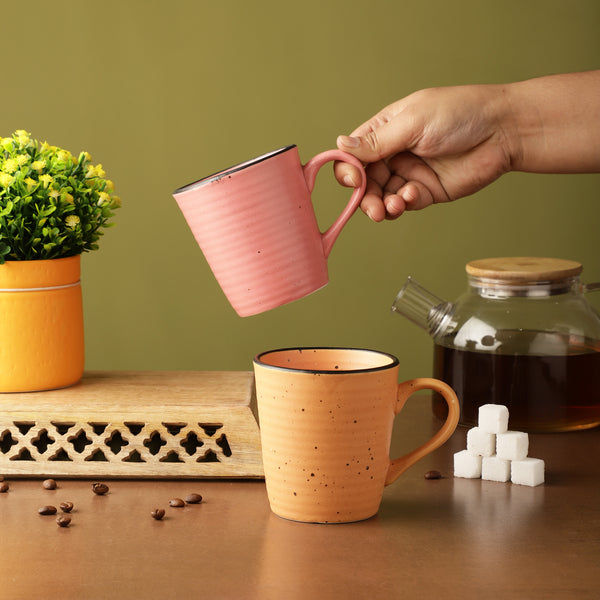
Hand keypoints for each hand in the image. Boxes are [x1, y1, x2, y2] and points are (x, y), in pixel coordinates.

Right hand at [334, 84, 513, 220]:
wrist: (503, 131)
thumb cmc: (460, 113)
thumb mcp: (413, 122)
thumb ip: (377, 141)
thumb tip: (339, 145)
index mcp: (385, 129)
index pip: (354, 154)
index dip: (348, 170)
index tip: (354, 181)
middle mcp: (394, 152)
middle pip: (365, 181)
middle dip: (365, 197)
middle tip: (373, 209)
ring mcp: (410, 172)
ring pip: (382, 196)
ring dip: (382, 205)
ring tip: (393, 207)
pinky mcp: (427, 191)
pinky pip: (405, 203)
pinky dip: (404, 204)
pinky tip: (414, 196)